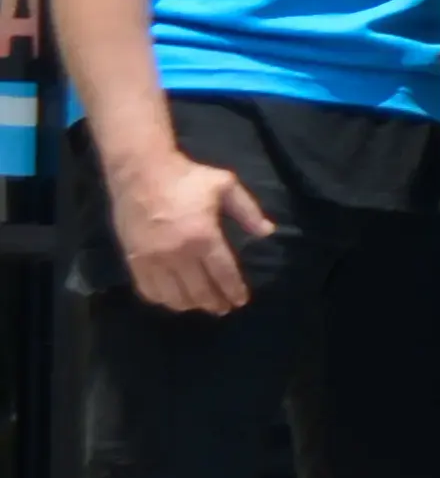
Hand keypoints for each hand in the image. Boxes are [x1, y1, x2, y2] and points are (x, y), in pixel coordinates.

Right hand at [106, 147, 272, 315]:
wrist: (139, 170)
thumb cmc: (186, 177)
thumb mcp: (225, 185)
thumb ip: (248, 210)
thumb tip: (268, 232)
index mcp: (203, 236)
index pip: (223, 274)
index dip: (233, 291)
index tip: (240, 301)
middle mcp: (178, 252)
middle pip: (199, 291)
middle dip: (214, 303)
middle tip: (223, 308)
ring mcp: (152, 258)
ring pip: (174, 296)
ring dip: (190, 305)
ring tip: (201, 306)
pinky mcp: (133, 258)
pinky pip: (148, 290)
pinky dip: (163, 299)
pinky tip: (173, 299)